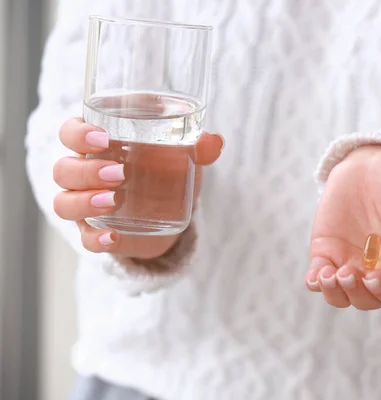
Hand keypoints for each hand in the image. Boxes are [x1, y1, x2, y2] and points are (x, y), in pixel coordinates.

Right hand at [53, 117, 223, 259]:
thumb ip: (199, 147)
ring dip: (84, 202)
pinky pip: (85, 239)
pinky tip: (112, 237)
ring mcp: (87, 205)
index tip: (102, 137)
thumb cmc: (168, 168)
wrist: (173, 209)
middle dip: (86, 171)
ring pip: (64, 203)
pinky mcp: (98, 233)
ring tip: (114, 200)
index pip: (70, 133)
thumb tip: (213, 142)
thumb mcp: (184, 155)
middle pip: (63, 170)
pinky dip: (96, 239)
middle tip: (119, 173)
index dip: (77, 134)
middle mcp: (84, 174)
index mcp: (98, 145)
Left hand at [306, 145, 380, 309]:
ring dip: (335, 293)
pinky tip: (316, 276)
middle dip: (357, 293)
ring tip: (330, 275)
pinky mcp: (328, 252)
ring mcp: (352, 263)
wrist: (376, 159)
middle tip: (349, 274)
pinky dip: (315, 283)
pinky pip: (319, 277)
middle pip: (368, 300)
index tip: (375, 279)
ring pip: (341, 295)